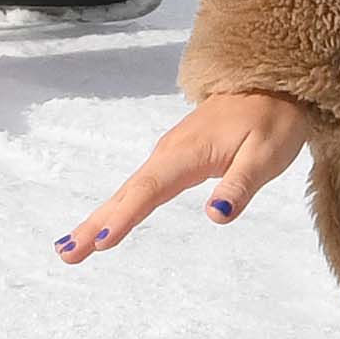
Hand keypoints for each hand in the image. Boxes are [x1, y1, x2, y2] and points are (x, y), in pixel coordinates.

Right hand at [57, 90, 310, 264]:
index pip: (151, 189)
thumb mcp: (267, 155)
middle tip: (67, 255)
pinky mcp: (175, 157)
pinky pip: (141, 185)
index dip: (126, 217)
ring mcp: (169, 153)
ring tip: (71, 248)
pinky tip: (106, 223)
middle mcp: (170, 152)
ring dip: (100, 217)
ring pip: (130, 190)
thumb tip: (217, 216)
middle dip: (96, 224)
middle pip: (128, 193)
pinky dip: (119, 206)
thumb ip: (241, 185)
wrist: (272, 84)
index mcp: (189, 153)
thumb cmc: (272, 120)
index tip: (101, 242)